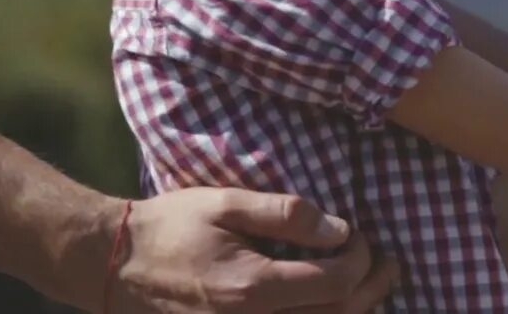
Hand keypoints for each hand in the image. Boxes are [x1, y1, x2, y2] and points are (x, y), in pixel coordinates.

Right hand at [107, 188, 396, 312]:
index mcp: (253, 288)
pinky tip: (335, 302)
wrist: (116, 265)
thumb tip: (339, 229)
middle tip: (391, 264)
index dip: (361, 259)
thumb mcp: (227, 204)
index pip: (336, 283)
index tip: (362, 235)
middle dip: (373, 288)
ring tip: (374, 284)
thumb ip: (286, 214)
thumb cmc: (172, 227)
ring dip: (355, 310)